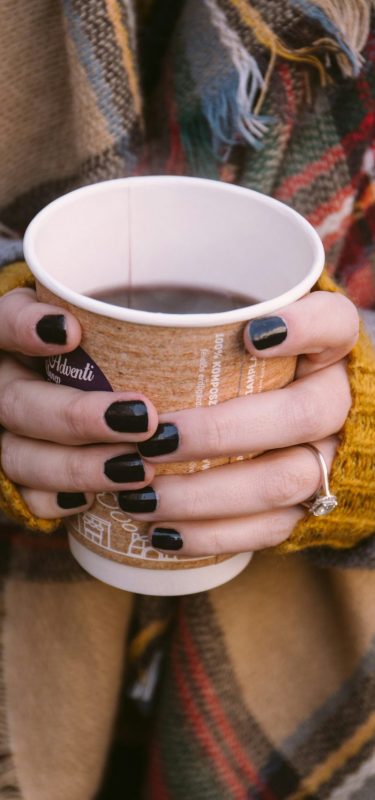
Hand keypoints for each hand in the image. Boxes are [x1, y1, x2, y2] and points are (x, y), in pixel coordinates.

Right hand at [0, 289, 157, 518]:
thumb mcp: (111, 322)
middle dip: (78, 416)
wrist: (68, 383)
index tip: (71, 332)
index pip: (3, 323)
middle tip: (143, 420)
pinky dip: (57, 499)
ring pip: (19, 455)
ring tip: (137, 470)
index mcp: (15, 338)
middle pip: (18, 403)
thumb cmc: (104, 346)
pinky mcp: (20, 470)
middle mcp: (6, 382)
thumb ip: (131, 317)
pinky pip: (26, 494)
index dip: (25, 328)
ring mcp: (9, 430)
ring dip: (79, 466)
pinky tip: (92, 501)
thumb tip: (242, 332)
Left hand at [117, 292, 357, 554]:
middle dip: (221, 433)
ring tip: (140, 499)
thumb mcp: (237, 330)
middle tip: (153, 441)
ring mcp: (327, 456)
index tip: (251, 337)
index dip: (302, 329)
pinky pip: (271, 528)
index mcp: (328, 346)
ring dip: (207, 495)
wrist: (294, 415)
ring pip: (284, 482)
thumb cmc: (247, 364)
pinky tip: (162, 534)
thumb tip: (94, 324)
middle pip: (299, 416)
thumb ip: (205, 321)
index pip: (334, 324)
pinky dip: (213, 535)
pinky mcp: (307, 504)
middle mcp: (336, 400)